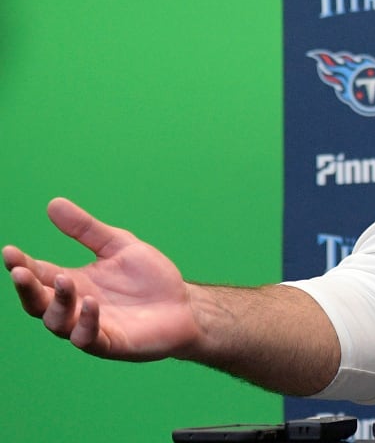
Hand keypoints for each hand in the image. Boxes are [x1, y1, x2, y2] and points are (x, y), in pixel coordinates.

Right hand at [4, 197, 199, 360]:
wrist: (185, 306)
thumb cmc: (150, 280)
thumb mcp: (118, 246)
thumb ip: (86, 229)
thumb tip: (53, 203)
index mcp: (74, 283)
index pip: (39, 274)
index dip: (22, 264)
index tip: (9, 251)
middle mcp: (75, 308)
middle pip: (37, 304)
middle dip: (26, 289)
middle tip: (20, 271)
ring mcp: (91, 327)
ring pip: (58, 323)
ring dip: (57, 303)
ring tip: (64, 281)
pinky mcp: (111, 343)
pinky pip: (89, 338)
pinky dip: (86, 322)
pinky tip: (92, 303)